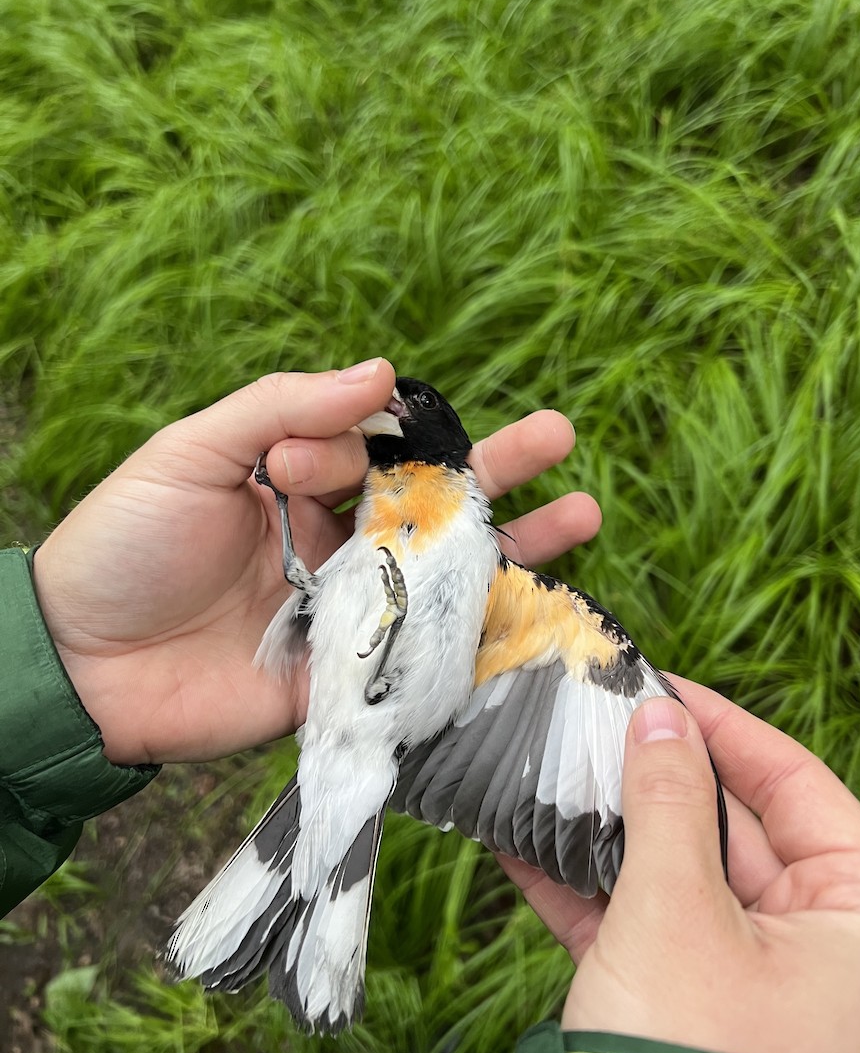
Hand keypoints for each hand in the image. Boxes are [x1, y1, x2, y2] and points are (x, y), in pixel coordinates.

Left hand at [32, 358, 600, 765]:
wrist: (83, 670)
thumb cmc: (125, 548)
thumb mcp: (190, 454)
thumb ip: (281, 407)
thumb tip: (383, 373)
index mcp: (300, 485)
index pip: (373, 448)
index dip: (359, 448)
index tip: (296, 474)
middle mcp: (336, 544)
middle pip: (432, 503)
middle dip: (497, 470)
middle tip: (560, 435)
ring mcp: (349, 613)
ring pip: (444, 575)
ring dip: (515, 547)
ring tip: (582, 515)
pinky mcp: (349, 679)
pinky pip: (423, 656)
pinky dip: (479, 637)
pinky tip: (538, 613)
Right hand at [499, 678, 859, 1052]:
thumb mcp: (680, 914)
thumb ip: (670, 802)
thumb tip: (660, 716)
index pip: (798, 787)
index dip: (725, 729)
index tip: (661, 686)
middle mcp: (824, 948)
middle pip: (734, 828)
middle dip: (654, 776)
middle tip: (592, 723)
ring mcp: (754, 984)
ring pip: (679, 877)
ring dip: (610, 831)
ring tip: (549, 773)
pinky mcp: (690, 1014)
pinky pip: (642, 929)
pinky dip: (586, 891)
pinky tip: (525, 844)